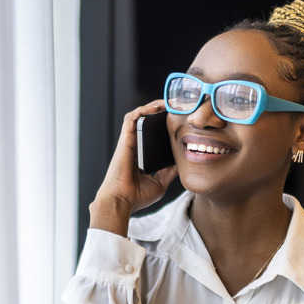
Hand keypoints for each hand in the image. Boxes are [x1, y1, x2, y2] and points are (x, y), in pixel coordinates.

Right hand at [89, 101, 178, 235]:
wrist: (122, 201)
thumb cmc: (136, 197)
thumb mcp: (160, 183)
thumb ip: (169, 173)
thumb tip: (181, 163)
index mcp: (141, 156)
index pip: (152, 136)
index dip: (163, 127)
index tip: (177, 122)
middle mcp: (135, 147)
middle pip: (147, 123)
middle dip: (159, 112)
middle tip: (175, 108)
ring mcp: (129, 142)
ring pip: (139, 116)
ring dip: (152, 107)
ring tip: (167, 103)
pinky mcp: (125, 140)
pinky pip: (132, 118)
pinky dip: (143, 110)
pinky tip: (156, 108)